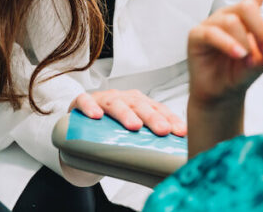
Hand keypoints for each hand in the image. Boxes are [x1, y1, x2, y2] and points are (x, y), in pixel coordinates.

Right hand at [69, 89, 186, 136]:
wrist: (81, 132)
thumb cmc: (112, 134)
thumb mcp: (132, 137)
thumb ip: (148, 144)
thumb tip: (169, 164)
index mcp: (139, 104)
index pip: (158, 108)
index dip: (170, 119)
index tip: (181, 133)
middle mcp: (123, 98)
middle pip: (140, 105)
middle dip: (153, 118)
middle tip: (162, 130)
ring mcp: (102, 99)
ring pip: (115, 103)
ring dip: (126, 114)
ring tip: (134, 126)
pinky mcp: (81, 103)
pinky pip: (85, 101)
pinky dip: (90, 107)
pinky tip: (96, 115)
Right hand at [188, 0, 262, 108]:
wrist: (221, 96)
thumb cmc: (241, 75)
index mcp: (245, 18)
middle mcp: (228, 16)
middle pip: (247, 6)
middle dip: (260, 27)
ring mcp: (211, 24)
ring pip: (232, 20)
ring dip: (244, 40)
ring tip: (248, 57)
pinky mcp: (197, 36)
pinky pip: (213, 33)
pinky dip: (228, 44)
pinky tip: (237, 54)